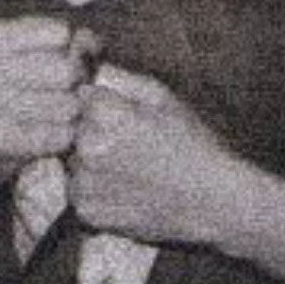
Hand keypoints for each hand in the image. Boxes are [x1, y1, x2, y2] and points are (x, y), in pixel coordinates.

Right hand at [0, 17, 93, 194]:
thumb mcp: (11, 53)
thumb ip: (53, 40)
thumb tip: (91, 42)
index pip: (59, 33)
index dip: (76, 46)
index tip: (73, 57)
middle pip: (67, 70)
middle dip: (76, 82)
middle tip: (65, 91)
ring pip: (68, 104)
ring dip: (71, 113)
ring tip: (53, 115)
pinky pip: (61, 134)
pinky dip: (63, 137)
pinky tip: (47, 135)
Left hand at [67, 67, 248, 245]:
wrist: (210, 200)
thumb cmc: (192, 144)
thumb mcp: (164, 97)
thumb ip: (121, 79)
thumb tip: (89, 73)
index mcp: (107, 115)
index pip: (80, 97)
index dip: (101, 103)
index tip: (121, 114)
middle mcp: (88, 148)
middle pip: (74, 129)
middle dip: (94, 130)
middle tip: (131, 144)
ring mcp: (85, 183)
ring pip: (74, 160)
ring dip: (91, 160)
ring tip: (130, 166)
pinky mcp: (87, 211)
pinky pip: (79, 190)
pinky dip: (95, 188)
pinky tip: (126, 187)